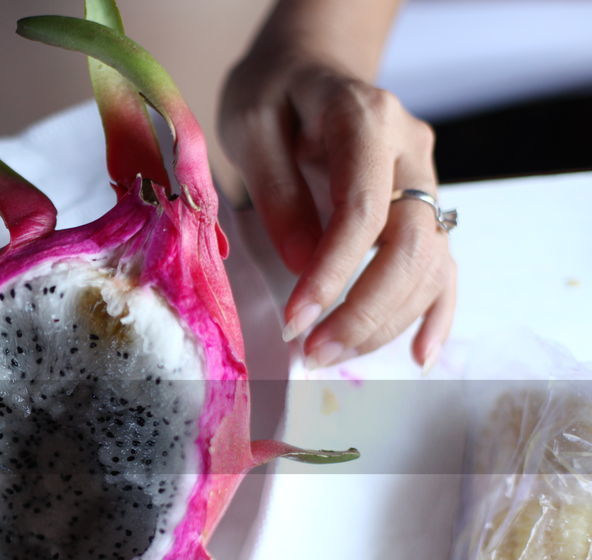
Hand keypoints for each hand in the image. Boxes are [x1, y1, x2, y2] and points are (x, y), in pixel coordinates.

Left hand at [219, 49, 456, 369]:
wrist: (310, 67)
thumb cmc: (273, 94)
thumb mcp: (251, 126)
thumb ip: (277, 191)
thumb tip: (302, 264)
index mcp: (366, 120)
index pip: (363, 210)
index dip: (332, 273)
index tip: (294, 321)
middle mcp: (411, 151)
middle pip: (412, 244)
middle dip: (364, 310)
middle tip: (313, 352)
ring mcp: (425, 181)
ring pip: (431, 262)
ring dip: (385, 320)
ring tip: (329, 355)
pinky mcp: (424, 206)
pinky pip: (444, 264)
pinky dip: (435, 312)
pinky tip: (418, 356)